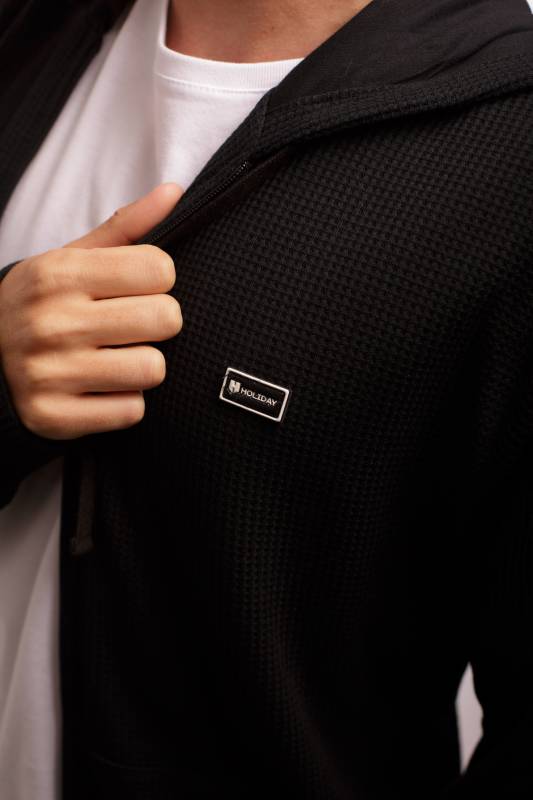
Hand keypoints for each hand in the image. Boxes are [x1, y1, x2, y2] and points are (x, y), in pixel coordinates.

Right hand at [0, 183, 182, 439]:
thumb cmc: (45, 302)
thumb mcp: (73, 257)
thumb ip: (126, 227)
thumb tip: (174, 190)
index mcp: (61, 273)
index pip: (161, 269)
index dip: (157, 280)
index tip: (136, 289)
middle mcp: (52, 321)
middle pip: (166, 318)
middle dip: (158, 323)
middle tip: (132, 326)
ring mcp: (50, 372)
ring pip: (153, 369)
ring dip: (143, 366)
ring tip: (116, 359)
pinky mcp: (53, 416)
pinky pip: (131, 411)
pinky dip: (124, 403)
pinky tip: (101, 389)